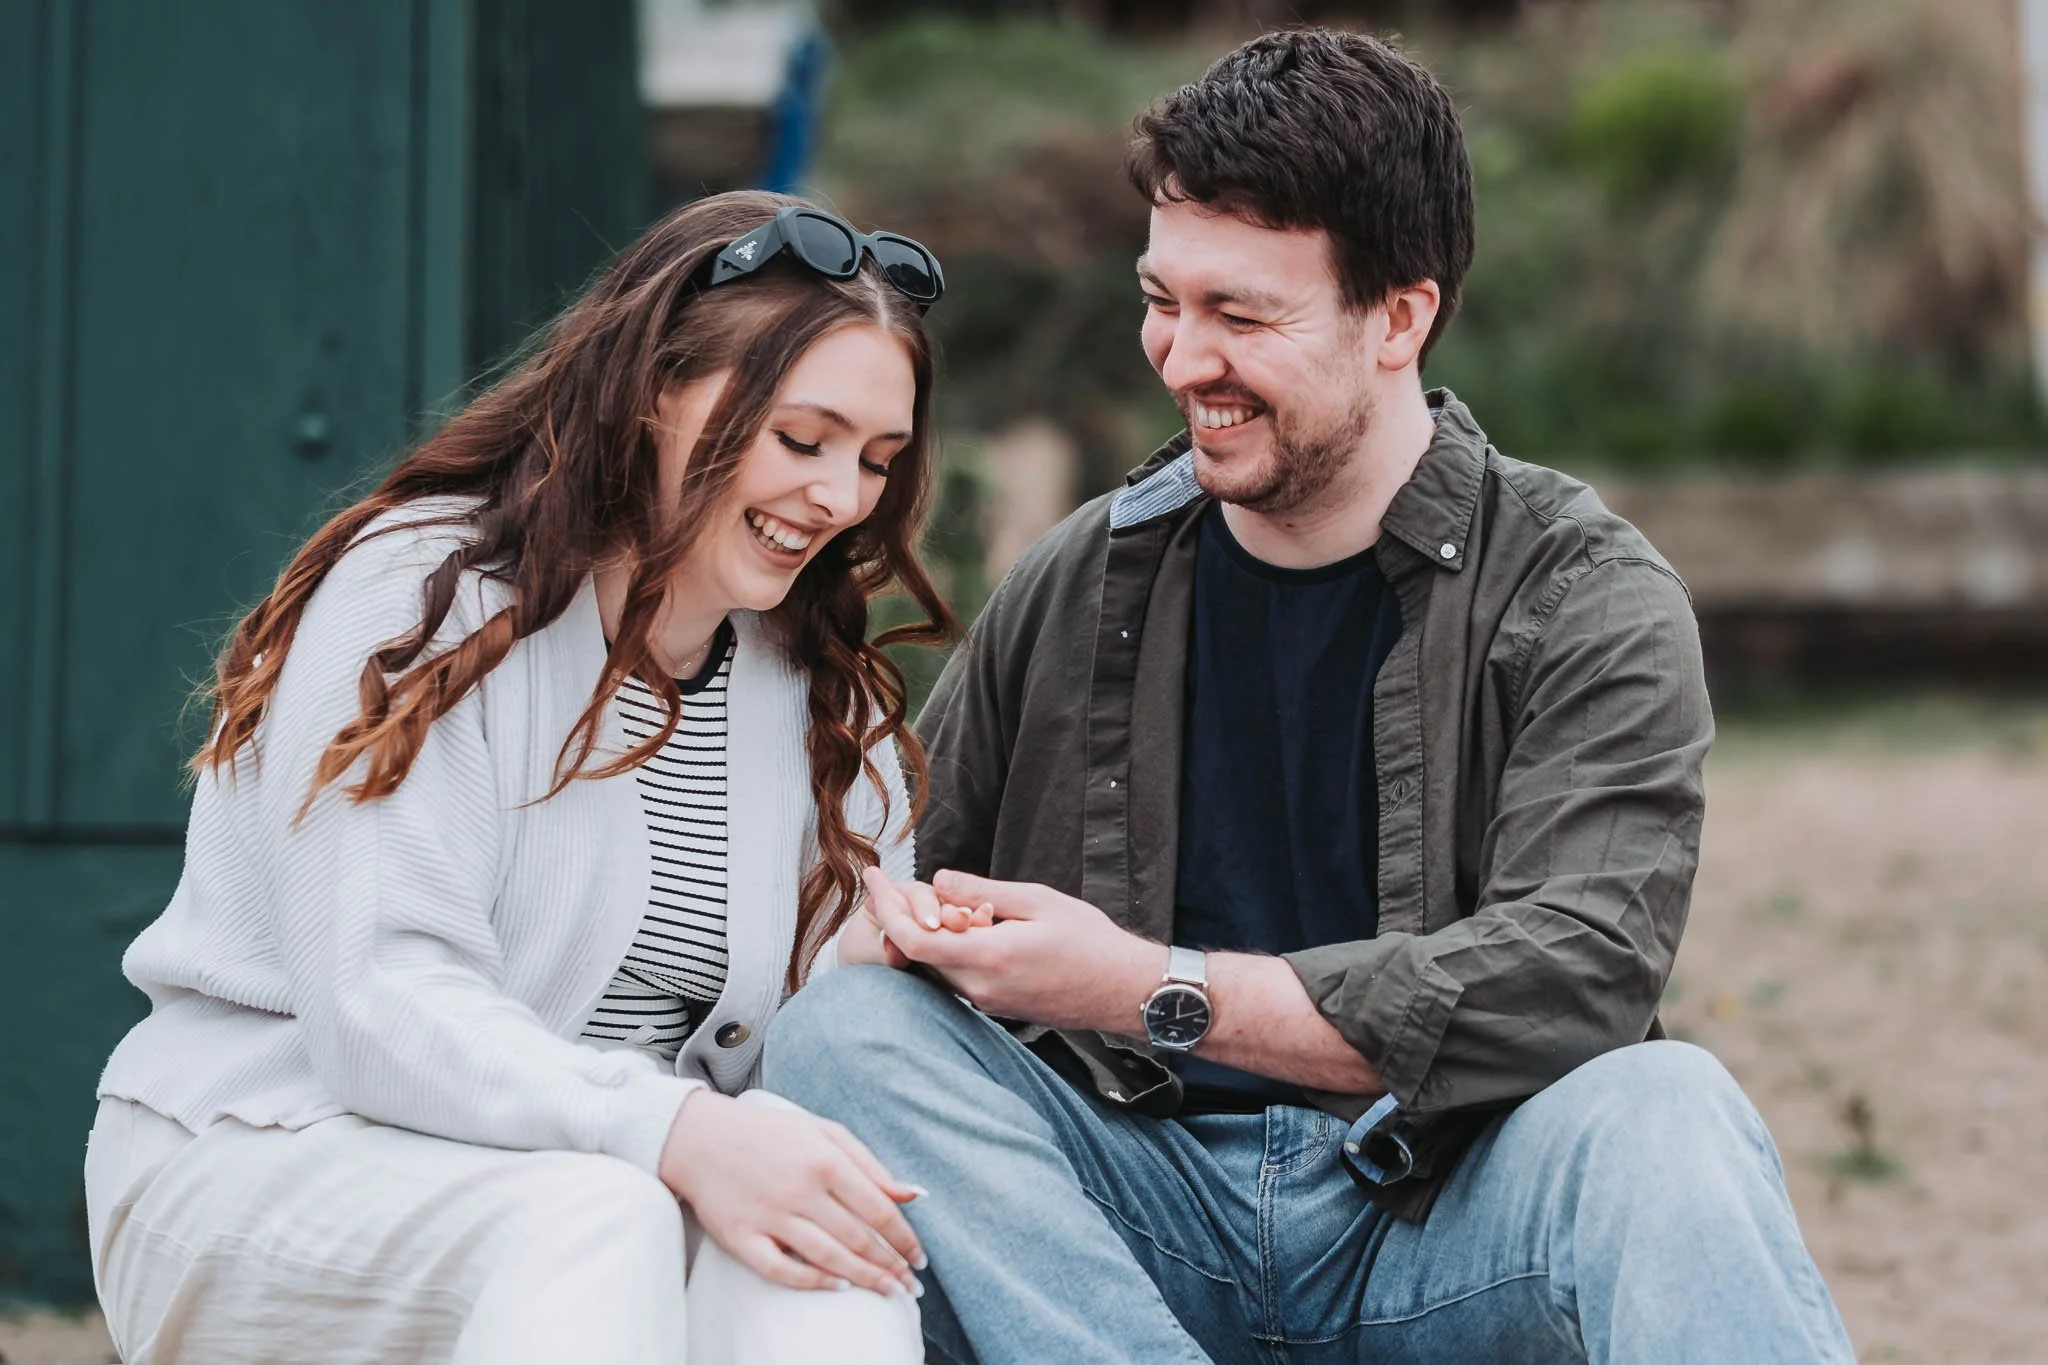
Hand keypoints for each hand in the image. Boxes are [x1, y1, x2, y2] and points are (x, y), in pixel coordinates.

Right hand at [658, 1090, 925, 1297]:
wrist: (699, 1137)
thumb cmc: (768, 1133)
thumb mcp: (823, 1132)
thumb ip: (869, 1164)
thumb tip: (913, 1194)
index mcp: (824, 1160)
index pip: (878, 1209)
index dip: (904, 1238)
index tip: (919, 1258)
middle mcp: (799, 1189)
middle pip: (857, 1238)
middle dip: (890, 1266)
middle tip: (910, 1286)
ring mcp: (769, 1215)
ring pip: (827, 1257)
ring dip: (864, 1278)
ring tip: (888, 1292)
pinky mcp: (742, 1237)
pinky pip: (781, 1269)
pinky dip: (812, 1282)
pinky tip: (837, 1287)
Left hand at [861, 868, 1160, 1032]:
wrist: (1123, 990)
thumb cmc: (1090, 943)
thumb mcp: (1036, 901)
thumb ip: (981, 891)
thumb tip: (938, 882)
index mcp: (988, 958)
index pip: (912, 940)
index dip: (885, 908)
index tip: (873, 879)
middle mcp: (980, 988)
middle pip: (918, 952)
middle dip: (907, 915)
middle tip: (913, 883)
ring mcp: (987, 1002)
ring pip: (938, 965)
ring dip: (934, 933)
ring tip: (962, 905)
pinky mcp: (996, 1007)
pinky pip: (959, 976)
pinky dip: (954, 949)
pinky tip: (977, 927)